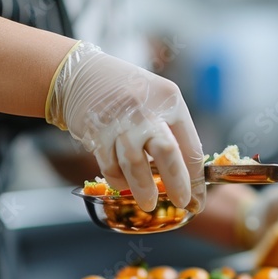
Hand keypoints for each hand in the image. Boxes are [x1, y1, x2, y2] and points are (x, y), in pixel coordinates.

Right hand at [48, 42, 204, 211]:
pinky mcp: (96, 132)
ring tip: (148, 203)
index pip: (190, 145)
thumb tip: (186, 175)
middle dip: (177, 184)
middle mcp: (147, 108)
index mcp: (170, 99)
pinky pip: (110, 166)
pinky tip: (124, 184)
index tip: (197, 198)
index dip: (195, 178)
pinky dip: (119, 180)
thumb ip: (171, 130)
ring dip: (144, 188)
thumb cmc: (126, 92)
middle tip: (181, 202)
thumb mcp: (157, 99)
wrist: (80, 75)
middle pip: (167, 152)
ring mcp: (120, 120)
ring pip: (135, 163)